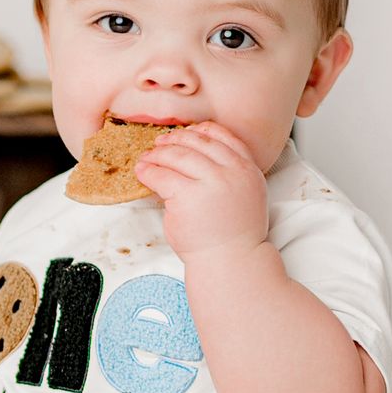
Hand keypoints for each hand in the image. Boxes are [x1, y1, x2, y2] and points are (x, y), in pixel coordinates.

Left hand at [132, 120, 269, 262]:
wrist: (231, 261)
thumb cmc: (233, 233)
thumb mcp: (243, 195)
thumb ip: (228, 173)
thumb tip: (193, 154)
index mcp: (248, 170)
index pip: (225, 137)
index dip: (202, 131)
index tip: (187, 132)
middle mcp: (233, 173)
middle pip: (198, 143)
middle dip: (176, 140)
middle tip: (160, 143)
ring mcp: (211, 184)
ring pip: (178, 156)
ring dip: (159, 154)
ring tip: (147, 158)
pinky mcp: (188, 196)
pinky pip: (162, 176)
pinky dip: (149, 171)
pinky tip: (143, 172)